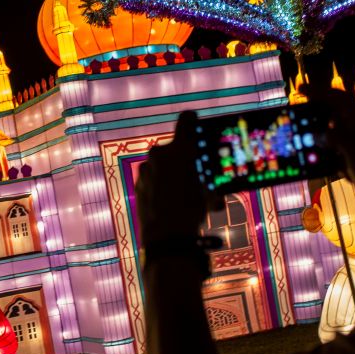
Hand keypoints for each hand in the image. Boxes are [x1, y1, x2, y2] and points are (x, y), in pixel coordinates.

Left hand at [137, 111, 207, 247]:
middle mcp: (160, 153)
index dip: (192, 120)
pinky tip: (168, 199)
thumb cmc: (191, 210)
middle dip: (183, 157)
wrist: (165, 233)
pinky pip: (152, 176)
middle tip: (193, 171)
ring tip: (181, 191)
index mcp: (180, 150)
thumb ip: (210, 184)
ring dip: (171, 172)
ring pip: (162, 163)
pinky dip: (160, 183)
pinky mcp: (138, 181)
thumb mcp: (209, 194)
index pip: (186, 119)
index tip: (194, 123)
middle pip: (174, 147)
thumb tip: (216, 196)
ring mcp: (146, 167)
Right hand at [301, 82, 354, 215]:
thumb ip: (332, 137)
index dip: (318, 91)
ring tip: (300, 141)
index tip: (300, 88)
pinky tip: (312, 161)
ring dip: (317, 138)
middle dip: (314, 115)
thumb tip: (314, 134)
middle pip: (331, 115)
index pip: (336, 98)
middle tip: (295, 117)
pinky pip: (333, 153)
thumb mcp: (353, 148)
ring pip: (331, 135)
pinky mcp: (354, 161)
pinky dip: (323, 155)